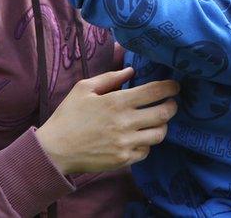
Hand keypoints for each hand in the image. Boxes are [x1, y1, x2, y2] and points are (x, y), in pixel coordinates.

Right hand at [35, 67, 178, 174]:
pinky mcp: (124, 159)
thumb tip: (131, 71)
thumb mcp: (83, 88)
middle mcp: (125, 123)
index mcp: (117, 102)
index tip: (175, 86)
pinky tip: (140, 137)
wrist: (55, 149)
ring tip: (157, 120)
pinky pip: (147, 151)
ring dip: (162, 125)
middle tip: (171, 102)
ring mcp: (126, 143)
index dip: (170, 87)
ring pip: (160, 134)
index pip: (154, 92)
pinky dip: (147, 143)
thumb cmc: (68, 115)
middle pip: (164, 114)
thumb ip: (109, 78)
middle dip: (172, 106)